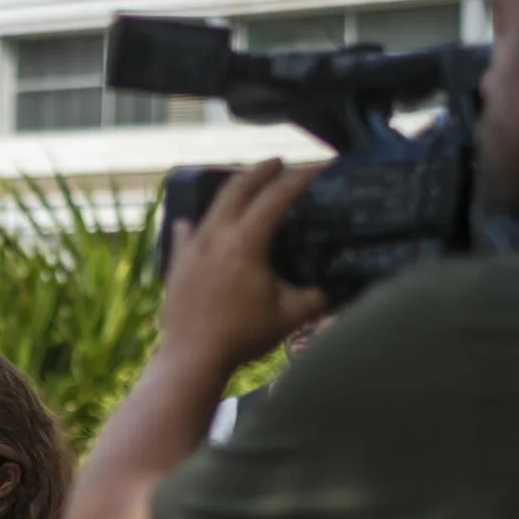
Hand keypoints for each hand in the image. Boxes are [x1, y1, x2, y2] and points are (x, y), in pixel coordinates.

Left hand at [160, 159, 329, 372]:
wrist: (191, 357)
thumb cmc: (242, 335)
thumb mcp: (290, 315)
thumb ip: (318, 296)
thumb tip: (342, 286)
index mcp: (246, 241)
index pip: (277, 197)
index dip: (300, 178)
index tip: (319, 167)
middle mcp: (215, 235)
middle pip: (238, 189)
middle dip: (261, 171)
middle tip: (279, 162)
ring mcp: (191, 248)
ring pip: (211, 207)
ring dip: (231, 192)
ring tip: (245, 186)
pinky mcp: (176, 264)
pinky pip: (185, 234)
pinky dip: (195, 224)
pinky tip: (192, 222)